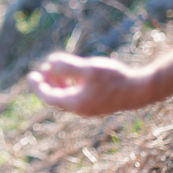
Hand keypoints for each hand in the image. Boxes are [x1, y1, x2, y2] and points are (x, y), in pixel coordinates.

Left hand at [27, 52, 153, 115]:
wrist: (141, 90)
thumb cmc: (115, 78)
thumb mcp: (88, 69)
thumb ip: (67, 67)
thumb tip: (50, 64)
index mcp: (75, 103)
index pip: (49, 97)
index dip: (38, 86)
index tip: (31, 74)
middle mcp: (81, 109)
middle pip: (57, 98)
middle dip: (48, 83)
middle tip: (42, 69)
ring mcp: (91, 108)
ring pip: (67, 97)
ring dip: (59, 84)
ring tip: (56, 69)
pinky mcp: (99, 104)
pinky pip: (78, 97)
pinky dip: (71, 86)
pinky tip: (74, 75)